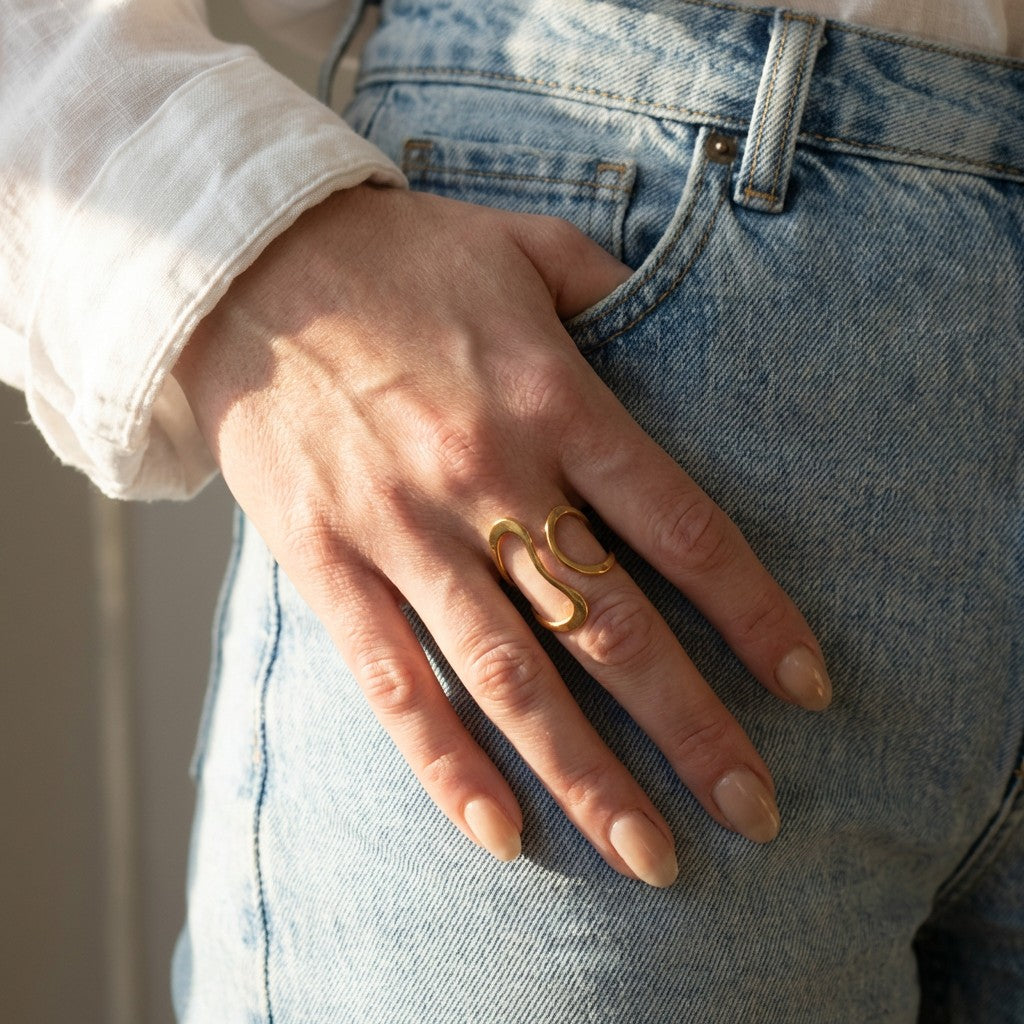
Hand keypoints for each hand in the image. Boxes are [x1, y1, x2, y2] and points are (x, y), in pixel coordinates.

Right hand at [175, 184, 830, 887]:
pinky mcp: (325, 564)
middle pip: (607, 626)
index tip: (804, 686)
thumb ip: (612, 292)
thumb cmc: (399, 259)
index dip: (751, 612)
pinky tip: (500, 834)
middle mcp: (484, 478)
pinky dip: (444, 764)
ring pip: (509, 677)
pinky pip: (392, 682)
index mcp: (549, 400)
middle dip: (691, 728)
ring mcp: (399, 530)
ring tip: (648, 855)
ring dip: (585, 775)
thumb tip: (684, 328)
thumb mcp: (523, 247)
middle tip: (755, 811)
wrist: (246, 268)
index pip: (677, 526)